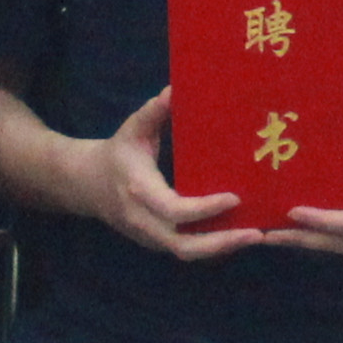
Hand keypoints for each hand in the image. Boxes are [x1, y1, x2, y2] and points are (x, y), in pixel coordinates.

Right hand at [84, 87, 272, 262]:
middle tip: (256, 233)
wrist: (87, 184)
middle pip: (184, 245)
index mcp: (141, 192)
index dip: (205, 209)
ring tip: (254, 236)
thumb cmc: (117, 153)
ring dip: (220, 248)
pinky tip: (237, 236)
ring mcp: (148, 237)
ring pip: (186, 253)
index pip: (175, 210)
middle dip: (221, 243)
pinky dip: (211, 247)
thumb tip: (174, 90)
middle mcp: (144, 222)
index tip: (235, 198)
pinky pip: (184, 249)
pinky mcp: (155, 242)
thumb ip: (153, 112)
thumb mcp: (132, 129)